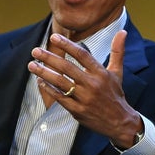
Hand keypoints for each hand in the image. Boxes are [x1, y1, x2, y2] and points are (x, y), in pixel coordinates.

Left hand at [27, 31, 142, 147]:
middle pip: (67, 68)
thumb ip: (117, 51)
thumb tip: (122, 32)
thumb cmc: (115, 94)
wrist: (120, 122)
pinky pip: (60, 97)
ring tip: (31, 65)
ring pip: (60, 82)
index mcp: (101, 73)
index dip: (67, 45)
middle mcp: (92, 84)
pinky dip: (48, 89)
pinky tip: (39, 81)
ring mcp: (84, 98)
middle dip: (49, 58)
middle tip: (35, 51)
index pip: (82, 55)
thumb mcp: (117, 72)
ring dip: (44, 72)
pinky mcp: (77, 110)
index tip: (54, 37)